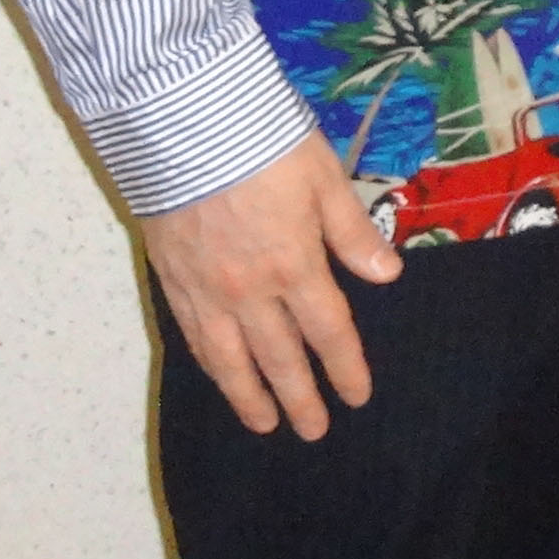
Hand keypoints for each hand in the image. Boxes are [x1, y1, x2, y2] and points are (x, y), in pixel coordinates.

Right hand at [140, 132, 402, 440]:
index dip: (344, 367)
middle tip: (314, 431)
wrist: (183, 127)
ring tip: (265, 425)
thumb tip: (386, 276)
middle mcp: (249, 291)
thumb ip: (353, 233)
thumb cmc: (264, 144)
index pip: (327, 332)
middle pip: (280, 358)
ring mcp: (206, 292)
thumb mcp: (325, 179)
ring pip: (231, 360)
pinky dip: (212, 366)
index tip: (357, 396)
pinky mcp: (171, 282)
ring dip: (250, 396)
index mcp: (295, 266)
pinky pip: (194, 338)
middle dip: (300, 398)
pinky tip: (221, 377)